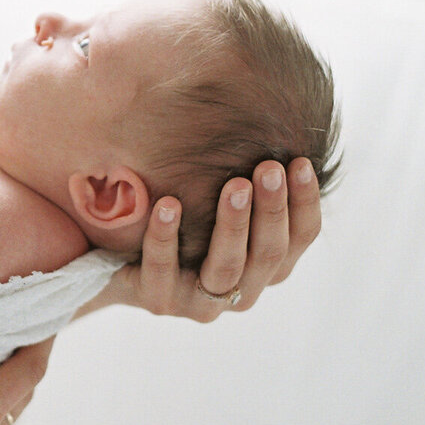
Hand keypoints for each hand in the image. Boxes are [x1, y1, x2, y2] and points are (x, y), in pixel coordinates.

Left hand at [112, 157, 320, 321]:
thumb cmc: (184, 219)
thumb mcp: (219, 199)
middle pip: (269, 252)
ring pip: (226, 267)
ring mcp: (201, 302)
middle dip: (272, 209)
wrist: (120, 261)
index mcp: (267, 266)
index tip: (301, 161)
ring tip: (234, 185)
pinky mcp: (159, 301)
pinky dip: (166, 236)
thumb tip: (271, 122)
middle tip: (269, 169)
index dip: (305, 201)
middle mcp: (242, 289)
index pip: (301, 237)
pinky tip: (168, 204)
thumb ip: (248, 181)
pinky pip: (163, 269)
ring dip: (233, 224)